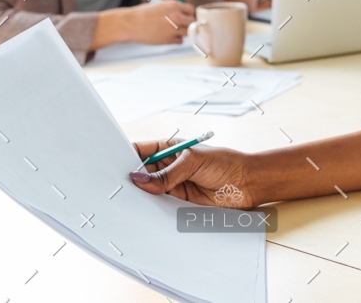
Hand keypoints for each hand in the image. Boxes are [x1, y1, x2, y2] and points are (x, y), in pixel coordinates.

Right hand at [123, 0, 195, 43]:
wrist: (130, 23)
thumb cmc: (143, 14)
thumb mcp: (161, 5)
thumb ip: (174, 9)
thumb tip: (186, 15)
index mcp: (174, 5)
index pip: (191, 10)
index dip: (188, 14)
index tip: (185, 17)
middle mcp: (176, 16)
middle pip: (193, 22)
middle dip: (188, 24)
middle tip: (181, 25)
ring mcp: (173, 29)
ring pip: (188, 32)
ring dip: (182, 32)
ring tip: (172, 31)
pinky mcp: (168, 39)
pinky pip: (180, 41)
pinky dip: (176, 40)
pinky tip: (167, 36)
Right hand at [128, 140, 255, 207]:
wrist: (247, 184)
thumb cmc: (225, 163)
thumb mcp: (192, 161)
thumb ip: (166, 173)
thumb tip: (139, 179)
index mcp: (170, 149)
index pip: (142, 151)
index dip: (126, 156)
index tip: (112, 163)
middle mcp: (169, 167)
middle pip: (142, 173)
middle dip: (130, 179)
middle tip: (116, 186)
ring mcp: (174, 185)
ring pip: (149, 191)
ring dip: (140, 195)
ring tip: (126, 199)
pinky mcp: (180, 202)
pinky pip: (160, 205)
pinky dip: (152, 208)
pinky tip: (144, 210)